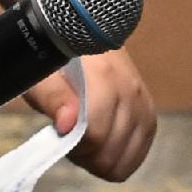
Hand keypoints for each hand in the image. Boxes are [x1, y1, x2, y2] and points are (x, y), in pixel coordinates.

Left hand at [20, 48, 156, 181]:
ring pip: (129, 155)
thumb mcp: (42, 74)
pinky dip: (124, 155)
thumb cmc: (58, 59)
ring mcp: (142, 99)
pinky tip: (107, 146)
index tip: (63, 135)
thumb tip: (67, 125)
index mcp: (103, 79)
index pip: (96, 136)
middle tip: (73, 139)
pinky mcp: (148, 108)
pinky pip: (142, 147)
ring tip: (88, 140)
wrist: (84, 34)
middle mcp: (129, 89)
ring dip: (105, 157)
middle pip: (112, 151)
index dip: (74, 147)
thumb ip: (53, 98)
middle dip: (88, 155)